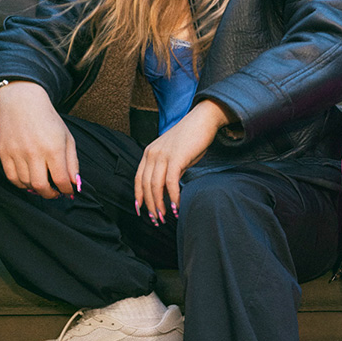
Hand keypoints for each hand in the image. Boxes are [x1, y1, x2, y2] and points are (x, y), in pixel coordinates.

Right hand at [0, 81, 78, 198]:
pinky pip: (12, 178)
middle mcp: (34, 152)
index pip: (60, 180)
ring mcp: (17, 153)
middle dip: (51, 194)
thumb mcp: (67, 138)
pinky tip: (29, 180)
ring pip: (26, 184)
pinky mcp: (4, 153)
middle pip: (41, 186)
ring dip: (36, 189)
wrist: (22, 102)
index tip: (68, 191)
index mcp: (53, 148)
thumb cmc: (48, 120)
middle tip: (55, 192)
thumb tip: (75, 184)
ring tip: (43, 183)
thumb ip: (73, 163)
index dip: (66, 190)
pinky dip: (21, 184)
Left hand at [135, 99, 234, 221]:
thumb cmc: (191, 138)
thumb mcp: (175, 155)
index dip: (138, 197)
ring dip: (160, 205)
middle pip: (146, 186)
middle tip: (157, 220)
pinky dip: (173, 197)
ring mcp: (163, 156)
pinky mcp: (176, 158)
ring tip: (165, 218)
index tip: (141, 210)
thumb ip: (169, 170)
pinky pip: (170, 183)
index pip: (138, 179)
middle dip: (150, 206)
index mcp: (149, 153)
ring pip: (155, 186)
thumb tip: (169, 190)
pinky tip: (176, 206)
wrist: (203, 120)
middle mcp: (152, 154)